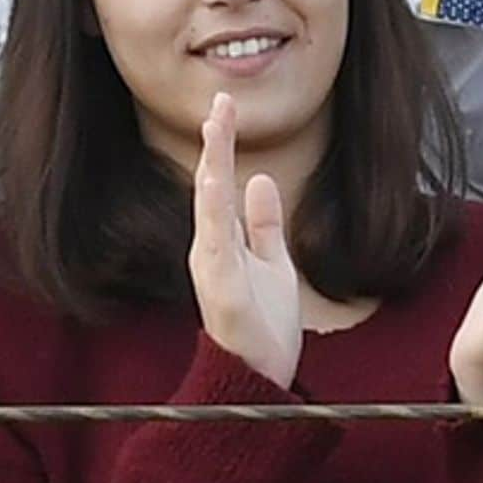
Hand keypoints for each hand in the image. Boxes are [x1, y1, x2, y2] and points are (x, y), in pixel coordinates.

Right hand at [188, 93, 303, 388]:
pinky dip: (214, 213)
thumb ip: (263, 224)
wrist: (262, 380)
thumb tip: (259, 179)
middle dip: (215, 144)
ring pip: (210, 208)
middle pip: (211, 187)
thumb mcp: (273, 263)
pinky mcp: (222, 291)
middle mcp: (212, 251)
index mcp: (224, 242)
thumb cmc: (264, 327)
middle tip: (220, 101)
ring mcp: (214, 270)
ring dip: (213, 167)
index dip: (222, 145)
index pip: (221, 184)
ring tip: (216, 128)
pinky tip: (214, 182)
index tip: (226, 106)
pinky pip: (217, 245)